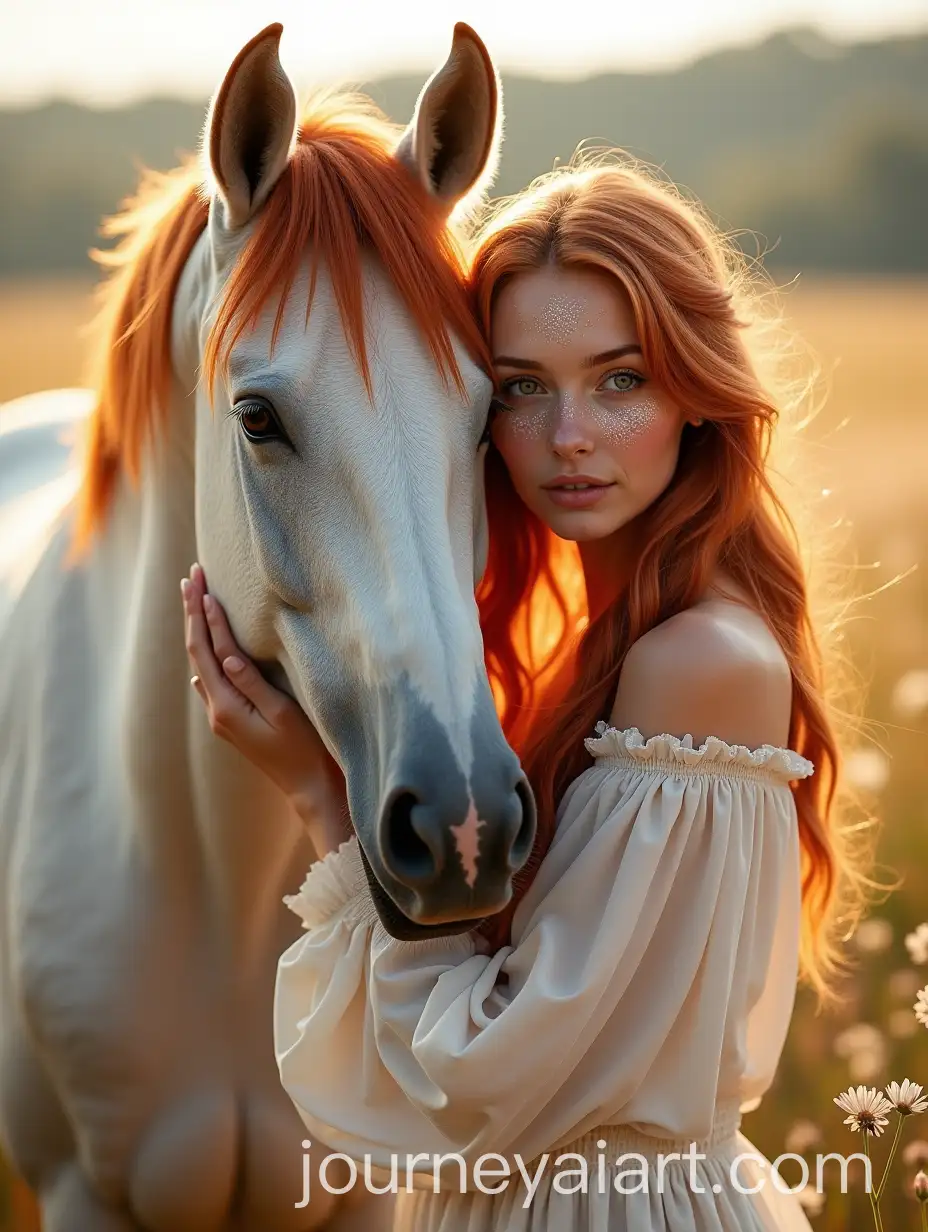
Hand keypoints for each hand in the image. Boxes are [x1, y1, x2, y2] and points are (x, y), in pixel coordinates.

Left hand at [181, 562, 352, 854]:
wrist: (311, 787)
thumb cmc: (305, 748)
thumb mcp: (281, 712)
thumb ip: (252, 682)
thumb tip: (226, 653)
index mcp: (226, 707)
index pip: (211, 650)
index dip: (208, 614)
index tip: (204, 584)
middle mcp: (217, 712)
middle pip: (199, 653)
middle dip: (194, 614)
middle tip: (191, 577)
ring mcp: (223, 717)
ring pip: (204, 664)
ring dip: (200, 630)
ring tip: (195, 600)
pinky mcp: (233, 720)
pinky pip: (214, 679)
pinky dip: (209, 653)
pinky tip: (207, 648)